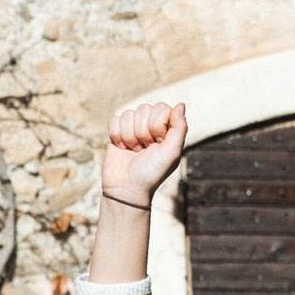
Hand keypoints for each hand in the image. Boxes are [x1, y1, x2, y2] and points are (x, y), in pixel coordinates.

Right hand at [97, 96, 187, 214]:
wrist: (126, 189)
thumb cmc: (152, 173)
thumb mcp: (172, 153)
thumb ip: (180, 128)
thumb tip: (180, 104)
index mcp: (166, 129)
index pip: (161, 108)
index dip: (157, 124)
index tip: (158, 142)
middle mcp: (150, 126)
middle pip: (144, 108)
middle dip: (143, 131)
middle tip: (145, 149)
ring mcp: (132, 129)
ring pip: (128, 114)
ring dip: (130, 136)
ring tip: (134, 151)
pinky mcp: (116, 133)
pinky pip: (114, 120)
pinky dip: (117, 136)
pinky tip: (122, 148)